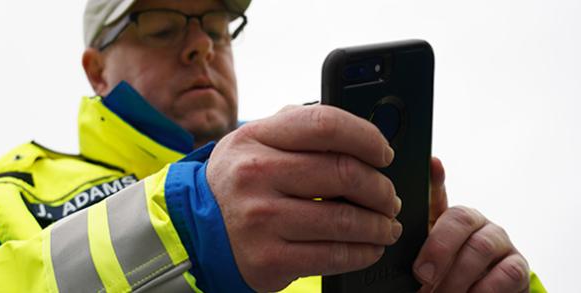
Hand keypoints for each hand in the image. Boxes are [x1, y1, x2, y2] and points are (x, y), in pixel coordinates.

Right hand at [206, 105, 401, 290]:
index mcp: (255, 137)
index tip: (384, 153)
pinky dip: (362, 253)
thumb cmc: (238, 182)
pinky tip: (369, 248)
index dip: (367, 137)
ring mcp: (261, 219)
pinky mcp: (268, 259)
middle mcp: (256, 175)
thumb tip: (361, 134)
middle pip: (343, 173)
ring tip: (385, 225)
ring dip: (379, 225)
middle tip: (388, 197)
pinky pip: (333, 256)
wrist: (192, 229)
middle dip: (380, 188)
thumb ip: (298, 129)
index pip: (325, 124)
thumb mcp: (253, 142)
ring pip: (344, 220)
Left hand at [414, 158, 529, 292]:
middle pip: (461, 219)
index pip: (439, 194)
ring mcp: (500, 242)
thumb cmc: (447, 276)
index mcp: (448, 219)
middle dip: (439, 248)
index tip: (431, 164)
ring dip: (457, 277)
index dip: (435, 178)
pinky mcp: (518, 267)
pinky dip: (484, 290)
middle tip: (422, 276)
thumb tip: (399, 212)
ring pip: (481, 247)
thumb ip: (416, 242)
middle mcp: (477, 223)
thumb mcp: (427, 261)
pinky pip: (506, 273)